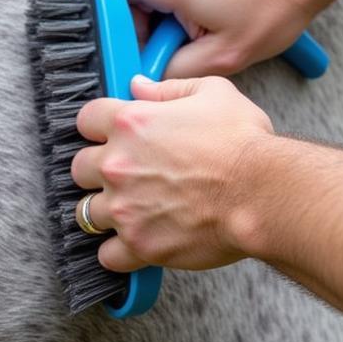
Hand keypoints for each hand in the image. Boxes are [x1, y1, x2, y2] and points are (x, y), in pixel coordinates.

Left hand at [70, 74, 274, 272]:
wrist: (264, 192)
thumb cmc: (243, 142)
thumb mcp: (213, 92)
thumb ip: (169, 88)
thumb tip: (139, 86)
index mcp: (131, 122)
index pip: (85, 119)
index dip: (99, 125)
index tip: (111, 134)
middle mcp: (118, 165)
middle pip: (78, 168)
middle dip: (98, 169)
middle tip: (126, 173)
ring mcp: (125, 208)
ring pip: (87, 212)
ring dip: (107, 210)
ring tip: (132, 209)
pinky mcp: (139, 245)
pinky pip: (106, 255)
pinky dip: (118, 251)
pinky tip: (136, 240)